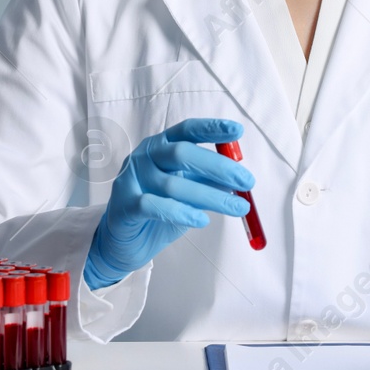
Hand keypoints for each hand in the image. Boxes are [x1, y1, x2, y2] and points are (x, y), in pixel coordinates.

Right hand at [83, 117, 253, 289]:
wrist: (123, 241)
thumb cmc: (159, 210)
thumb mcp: (188, 191)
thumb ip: (207, 181)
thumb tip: (239, 178)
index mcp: (160, 146)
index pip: (186, 130)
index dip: (211, 128)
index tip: (238, 131)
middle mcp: (144, 157)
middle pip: (182, 153)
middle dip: (218, 167)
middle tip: (247, 182)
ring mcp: (131, 179)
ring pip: (173, 184)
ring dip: (211, 197)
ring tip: (237, 208)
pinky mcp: (124, 205)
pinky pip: (154, 206)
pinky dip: (181, 212)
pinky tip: (201, 220)